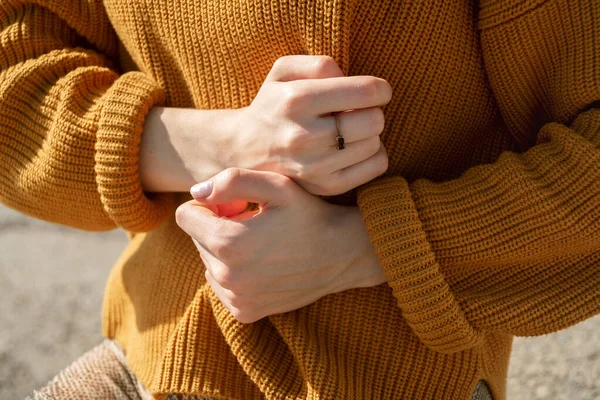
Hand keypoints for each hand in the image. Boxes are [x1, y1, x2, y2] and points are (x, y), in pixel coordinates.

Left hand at [176, 168, 386, 322]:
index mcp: (229, 243)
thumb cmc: (310, 214)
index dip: (210, 204)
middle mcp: (227, 277)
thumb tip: (195, 193)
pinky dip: (235, 274)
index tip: (237, 205)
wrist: (343, 254)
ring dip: (225, 252)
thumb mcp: (277, 186)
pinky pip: (222, 287)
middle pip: (196, 240)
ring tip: (260, 243)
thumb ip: (231, 181)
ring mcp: (236, 299)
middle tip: (253, 221)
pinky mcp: (245, 312)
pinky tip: (263, 265)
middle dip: (217, 227)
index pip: (184, 216)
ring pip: (208, 264)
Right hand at [232, 55, 391, 195]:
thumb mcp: (283, 70)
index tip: (375, 91)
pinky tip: (353, 148)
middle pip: (374, 120)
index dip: (380, 89)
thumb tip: (351, 82)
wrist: (243, 150)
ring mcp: (314, 167)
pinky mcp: (325, 187)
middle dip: (373, 111)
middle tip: (356, 112)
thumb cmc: (273, 104)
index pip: (365, 92)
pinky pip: (376, 167)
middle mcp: (304, 136)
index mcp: (296, 100)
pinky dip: (373, 154)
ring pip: (375, 144)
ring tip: (348, 131)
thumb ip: (319, 64)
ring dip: (370, 134)